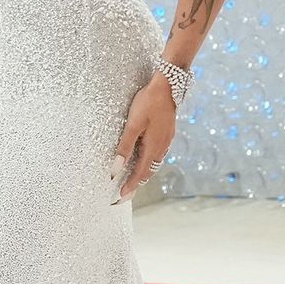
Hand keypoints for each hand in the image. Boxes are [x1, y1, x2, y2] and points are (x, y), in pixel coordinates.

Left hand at [112, 75, 176, 199]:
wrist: (168, 86)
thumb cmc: (148, 102)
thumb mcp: (133, 125)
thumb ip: (124, 148)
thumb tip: (115, 169)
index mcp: (153, 147)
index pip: (140, 174)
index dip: (130, 186)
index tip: (121, 197)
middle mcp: (162, 147)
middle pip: (149, 172)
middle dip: (137, 184)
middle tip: (125, 194)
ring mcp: (166, 140)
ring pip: (154, 164)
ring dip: (143, 174)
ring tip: (133, 181)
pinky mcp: (167, 133)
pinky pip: (158, 154)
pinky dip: (149, 163)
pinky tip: (145, 159)